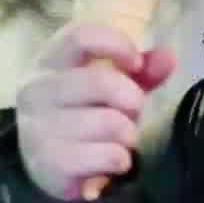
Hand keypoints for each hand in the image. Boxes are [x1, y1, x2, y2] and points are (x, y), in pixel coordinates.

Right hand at [12, 23, 173, 202]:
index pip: (80, 36)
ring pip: (109, 123)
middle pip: (101, 81)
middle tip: (132, 112)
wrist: (51, 166)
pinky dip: (120, 160)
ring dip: (127, 135)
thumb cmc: (86, 115)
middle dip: (132, 99)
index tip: (136, 63)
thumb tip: (168, 56)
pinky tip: (111, 161)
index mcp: (50, 62)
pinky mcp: (46, 164)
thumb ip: (141, 71)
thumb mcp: (114, 87)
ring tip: (117, 140)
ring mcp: (36, 129)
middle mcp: (35, 91)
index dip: (117, 45)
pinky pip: (107, 156)